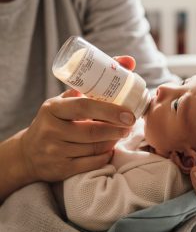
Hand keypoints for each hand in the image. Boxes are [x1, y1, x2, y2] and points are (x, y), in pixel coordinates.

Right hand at [19, 88, 135, 182]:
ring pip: (94, 148)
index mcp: (53, 108)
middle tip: (130, 125)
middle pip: (92, 132)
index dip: (109, 111)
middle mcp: (51, 130)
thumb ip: (87, 87)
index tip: (129, 114)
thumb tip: (127, 63)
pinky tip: (110, 149)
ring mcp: (55, 151)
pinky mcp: (61, 169)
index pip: (83, 107)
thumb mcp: (61, 103)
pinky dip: (105, 156)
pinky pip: (91, 164)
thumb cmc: (53, 122)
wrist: (28, 154)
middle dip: (116, 129)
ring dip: (113, 142)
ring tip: (121, 134)